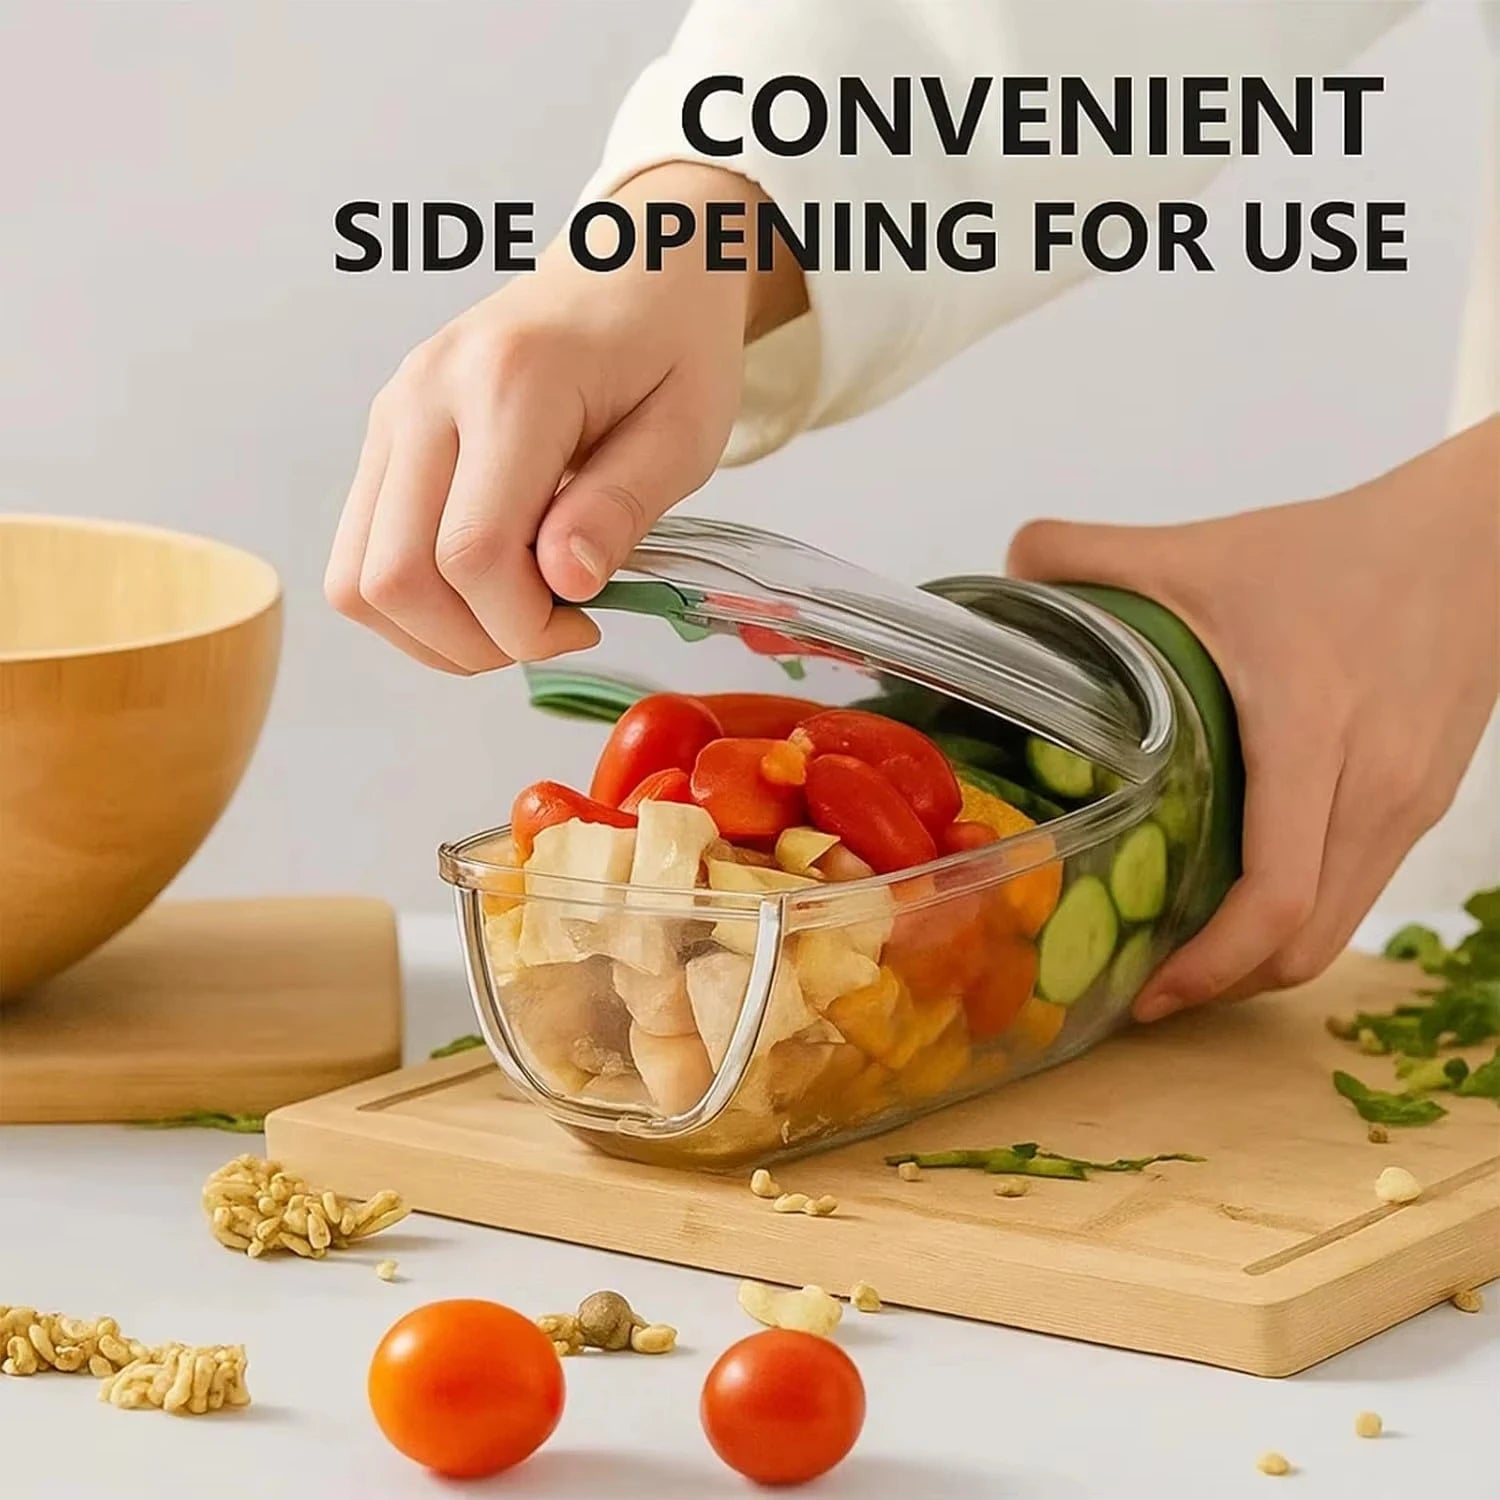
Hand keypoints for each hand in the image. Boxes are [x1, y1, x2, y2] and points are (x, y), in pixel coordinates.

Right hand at [325, 163, 806, 672]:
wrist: (632, 266)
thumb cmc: (671, 345)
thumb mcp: (685, 430)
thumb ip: (620, 507)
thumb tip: (562, 585)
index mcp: (510, 384)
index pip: (472, 552)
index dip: (522, 625)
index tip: (586, 624)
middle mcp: (427, 394)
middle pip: (395, 576)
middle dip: (473, 641)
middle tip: (548, 629)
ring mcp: (393, 412)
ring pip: (357, 576)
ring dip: (433, 632)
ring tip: (515, 614)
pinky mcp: (385, 435)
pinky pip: (361, 552)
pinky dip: (414, 600)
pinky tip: (484, 589)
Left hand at [1009, 416, 1498, 1020]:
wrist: (1476, 539)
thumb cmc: (1340, 549)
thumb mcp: (1201, 550)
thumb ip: (1088, 554)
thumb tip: (1004, 567)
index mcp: (1310, 736)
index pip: (1278, 894)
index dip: (1210, 963)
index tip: (1145, 991)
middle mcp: (1374, 788)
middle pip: (1306, 942)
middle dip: (1221, 982)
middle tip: (1139, 986)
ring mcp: (1409, 805)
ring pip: (1338, 927)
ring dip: (1259, 960)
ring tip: (1182, 956)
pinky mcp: (1423, 804)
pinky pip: (1358, 890)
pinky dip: (1297, 918)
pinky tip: (1240, 896)